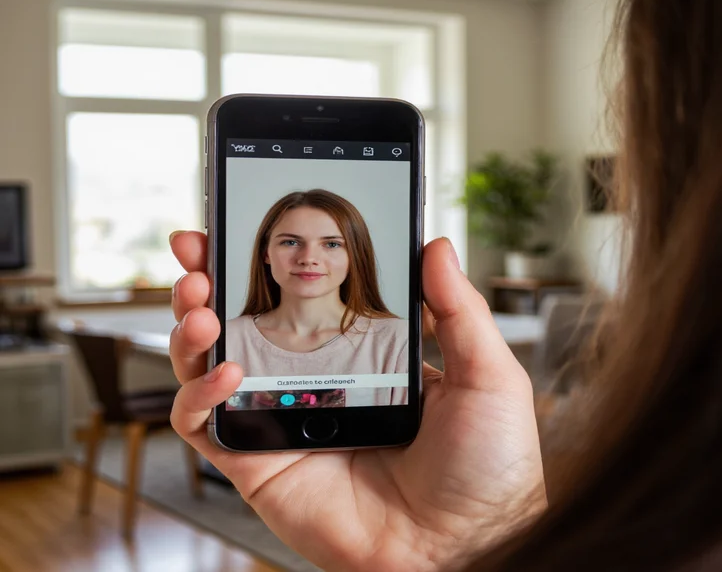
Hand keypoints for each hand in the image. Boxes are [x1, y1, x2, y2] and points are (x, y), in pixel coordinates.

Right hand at [168, 231, 545, 571]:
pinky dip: (196, 394)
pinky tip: (225, 369)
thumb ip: (459, 310)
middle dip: (209, 281)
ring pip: (209, 367)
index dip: (270, 266)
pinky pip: (203, 426)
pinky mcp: (260, 464)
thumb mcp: (485, 376)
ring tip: (199, 300)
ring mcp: (283, 424)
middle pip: (244, 325)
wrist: (466, 548)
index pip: (302, 301)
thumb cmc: (486, 471)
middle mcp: (315, 387)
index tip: (248, 226)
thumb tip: (437, 245)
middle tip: (197, 249)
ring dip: (190, 327)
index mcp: (363, 359)